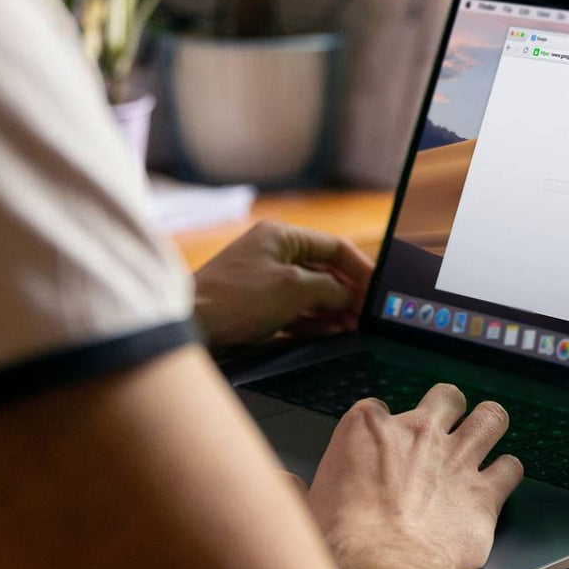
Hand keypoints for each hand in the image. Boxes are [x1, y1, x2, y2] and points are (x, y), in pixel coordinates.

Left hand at [193, 220, 373, 347]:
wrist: (191, 324)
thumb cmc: (236, 298)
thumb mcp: (294, 289)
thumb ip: (329, 289)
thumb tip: (349, 296)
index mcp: (282, 236)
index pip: (334, 247)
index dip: (360, 268)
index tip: (377, 290)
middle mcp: (274, 253)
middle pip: (324, 271)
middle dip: (347, 294)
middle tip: (367, 315)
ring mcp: (265, 279)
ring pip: (311, 293)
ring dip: (333, 310)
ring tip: (353, 328)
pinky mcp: (258, 304)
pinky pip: (294, 310)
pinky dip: (313, 320)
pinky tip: (330, 333)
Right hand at [305, 384, 524, 568]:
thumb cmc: (341, 542)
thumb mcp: (303, 508)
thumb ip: (293, 489)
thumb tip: (279, 483)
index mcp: (367, 428)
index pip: (379, 408)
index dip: (383, 428)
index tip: (381, 447)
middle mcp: (417, 433)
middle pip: (445, 397)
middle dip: (448, 409)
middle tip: (445, 427)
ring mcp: (456, 458)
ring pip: (490, 418)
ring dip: (490, 425)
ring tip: (487, 434)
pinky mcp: (485, 493)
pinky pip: (511, 467)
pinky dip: (507, 473)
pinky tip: (500, 480)